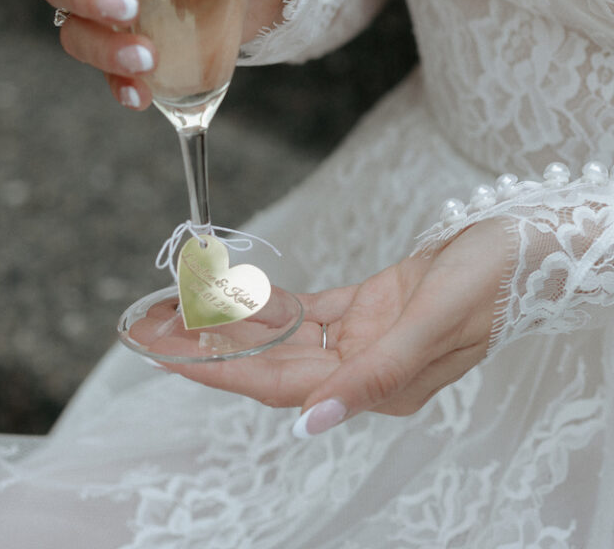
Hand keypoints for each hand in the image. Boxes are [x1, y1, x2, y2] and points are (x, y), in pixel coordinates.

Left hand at [164, 219, 510, 435]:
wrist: (523, 246)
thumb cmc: (490, 282)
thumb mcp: (434, 324)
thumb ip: (374, 375)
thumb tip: (311, 422)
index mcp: (375, 384)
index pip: (276, 384)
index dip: (216, 370)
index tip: (163, 353)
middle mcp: (360, 368)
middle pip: (264, 362)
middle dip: (205, 346)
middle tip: (147, 325)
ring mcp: (362, 337)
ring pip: (279, 334)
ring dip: (228, 321)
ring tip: (174, 305)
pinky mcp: (367, 306)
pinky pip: (304, 309)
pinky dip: (268, 300)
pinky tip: (233, 290)